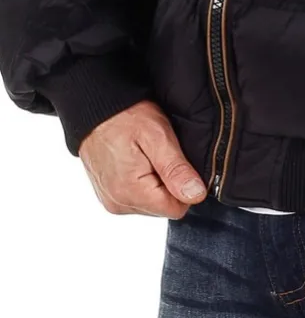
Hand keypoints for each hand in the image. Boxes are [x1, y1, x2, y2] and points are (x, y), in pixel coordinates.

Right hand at [79, 100, 206, 217]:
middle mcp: (118, 204)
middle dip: (168, 183)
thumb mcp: (158, 137)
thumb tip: (196, 195)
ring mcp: (111, 201)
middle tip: (159, 154)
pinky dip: (142, 181)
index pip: (176, 208)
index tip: (175, 161)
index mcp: (131, 193)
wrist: (96, 108)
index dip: (183, 185)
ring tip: (146, 154)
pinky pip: (136, 197)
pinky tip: (137, 159)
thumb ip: (176, 170)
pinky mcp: (108, 195)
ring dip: (155, 182)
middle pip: (162, 207)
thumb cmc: (126, 117)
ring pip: (151, 203)